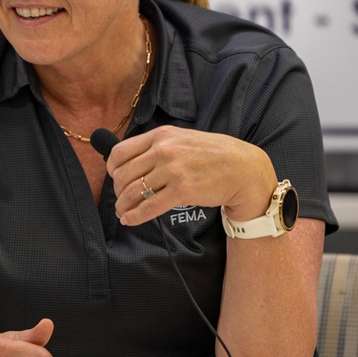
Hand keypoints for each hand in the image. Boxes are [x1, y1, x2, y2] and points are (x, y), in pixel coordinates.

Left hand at [104, 125, 277, 226]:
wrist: (244, 169)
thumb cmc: (213, 155)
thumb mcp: (182, 139)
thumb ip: (157, 146)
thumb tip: (130, 163)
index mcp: (161, 135)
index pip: (120, 152)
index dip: (113, 169)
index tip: (116, 178)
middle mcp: (164, 150)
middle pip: (123, 174)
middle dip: (118, 190)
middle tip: (123, 199)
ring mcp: (173, 170)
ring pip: (133, 192)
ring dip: (123, 205)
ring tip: (123, 212)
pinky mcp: (182, 190)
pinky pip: (149, 207)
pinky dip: (134, 217)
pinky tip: (129, 220)